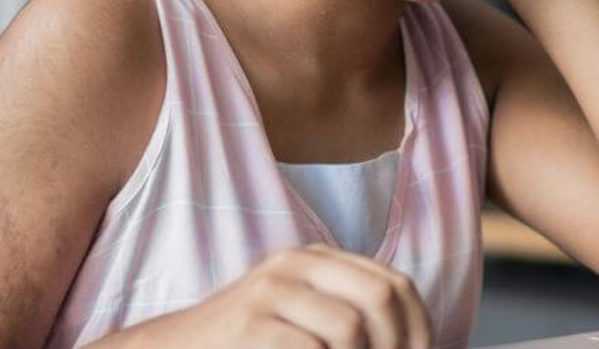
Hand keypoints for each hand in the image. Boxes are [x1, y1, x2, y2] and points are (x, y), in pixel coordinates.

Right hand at [174, 243, 431, 348]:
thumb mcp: (305, 314)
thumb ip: (349, 313)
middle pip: (381, 299)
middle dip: (396, 348)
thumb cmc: (253, 342)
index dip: (420, 329)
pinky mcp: (247, 323)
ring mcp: (270, 290)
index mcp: (320, 259)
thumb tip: (417, 344)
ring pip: (350, 328)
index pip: (397, 285)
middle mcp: (298, 264)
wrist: (178, 348)